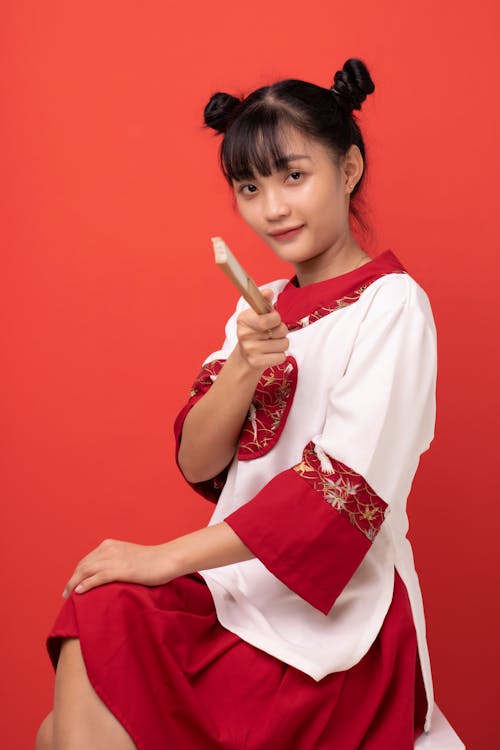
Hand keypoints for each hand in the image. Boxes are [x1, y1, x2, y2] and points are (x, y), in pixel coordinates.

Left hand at [62, 538, 176, 597]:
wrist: (166, 559)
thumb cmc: (151, 561)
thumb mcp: (128, 556)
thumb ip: (115, 560)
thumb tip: (105, 574)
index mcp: (109, 544)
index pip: (86, 560)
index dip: (77, 573)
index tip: (73, 584)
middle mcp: (109, 549)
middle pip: (83, 565)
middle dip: (72, 579)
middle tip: (66, 594)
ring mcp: (114, 559)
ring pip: (86, 571)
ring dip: (74, 584)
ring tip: (69, 595)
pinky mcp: (120, 570)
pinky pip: (97, 578)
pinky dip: (86, 585)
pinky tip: (79, 592)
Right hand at [236, 288, 288, 371]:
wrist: (245, 357)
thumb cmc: (255, 332)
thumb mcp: (257, 315)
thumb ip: (264, 302)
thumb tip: (268, 292)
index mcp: (244, 319)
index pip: (268, 319)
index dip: (276, 318)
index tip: (274, 319)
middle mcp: (244, 335)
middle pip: (281, 330)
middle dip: (282, 331)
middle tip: (273, 333)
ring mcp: (250, 350)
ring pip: (284, 344)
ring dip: (282, 344)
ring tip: (272, 344)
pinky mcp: (256, 363)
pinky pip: (281, 357)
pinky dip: (279, 356)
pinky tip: (270, 354)